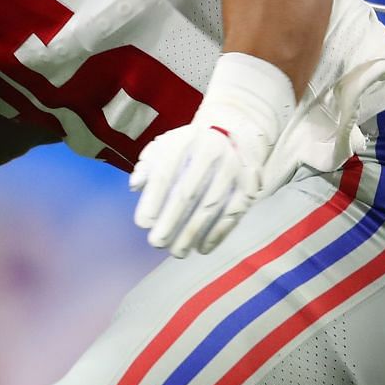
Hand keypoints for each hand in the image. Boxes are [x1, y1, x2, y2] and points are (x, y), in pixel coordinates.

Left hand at [130, 52, 293, 256]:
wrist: (234, 132)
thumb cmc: (190, 147)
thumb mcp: (166, 145)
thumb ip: (148, 164)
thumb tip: (135, 185)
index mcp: (184, 141)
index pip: (166, 173)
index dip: (153, 200)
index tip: (142, 223)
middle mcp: (210, 151)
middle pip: (188, 193)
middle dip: (171, 221)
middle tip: (156, 243)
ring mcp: (233, 168)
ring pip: (211, 206)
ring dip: (192, 233)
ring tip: (177, 252)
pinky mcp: (249, 184)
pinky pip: (233, 213)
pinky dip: (218, 234)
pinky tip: (202, 248)